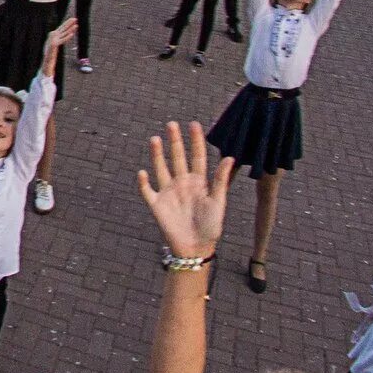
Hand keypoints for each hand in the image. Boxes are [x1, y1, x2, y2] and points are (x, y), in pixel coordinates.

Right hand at [45, 15, 78, 56]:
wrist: (47, 60)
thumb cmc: (51, 53)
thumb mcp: (53, 43)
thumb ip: (57, 39)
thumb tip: (57, 33)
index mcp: (53, 34)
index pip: (62, 27)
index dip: (67, 23)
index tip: (72, 19)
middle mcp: (53, 35)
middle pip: (63, 28)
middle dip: (69, 23)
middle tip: (75, 18)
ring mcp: (53, 39)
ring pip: (64, 33)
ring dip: (71, 29)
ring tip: (76, 25)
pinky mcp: (54, 44)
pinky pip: (63, 40)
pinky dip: (67, 37)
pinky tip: (72, 34)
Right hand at [136, 121, 231, 259]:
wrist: (196, 248)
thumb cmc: (211, 226)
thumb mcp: (218, 202)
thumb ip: (220, 180)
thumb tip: (230, 157)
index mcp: (199, 182)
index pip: (197, 156)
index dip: (196, 141)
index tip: (194, 124)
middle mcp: (183, 183)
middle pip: (177, 157)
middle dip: (175, 141)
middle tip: (171, 124)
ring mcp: (169, 193)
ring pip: (161, 168)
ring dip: (157, 154)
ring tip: (155, 139)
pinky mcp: (157, 205)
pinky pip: (148, 191)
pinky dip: (144, 182)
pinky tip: (142, 172)